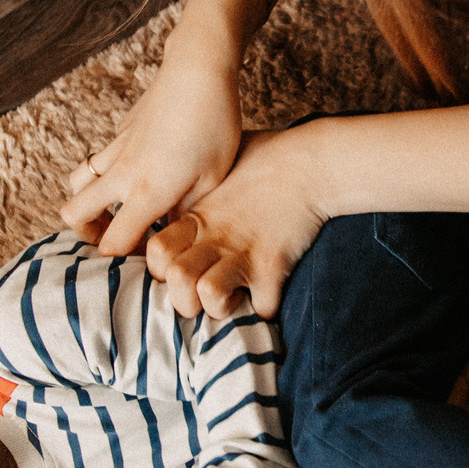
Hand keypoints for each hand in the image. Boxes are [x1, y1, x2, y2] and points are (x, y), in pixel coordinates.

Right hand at [62, 56, 242, 254]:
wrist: (200, 68)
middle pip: (73, 215)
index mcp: (147, 191)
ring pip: (76, 183)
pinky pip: (96, 159)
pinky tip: (135, 173)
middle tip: (117, 236)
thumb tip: (171, 234)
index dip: (122, 259)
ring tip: (116, 208)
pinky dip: (103, 174)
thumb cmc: (215, 125)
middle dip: (87, 234)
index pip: (111, 243)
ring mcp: (116, 149)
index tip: (146, 257)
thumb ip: (187, 212)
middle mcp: (122, 173)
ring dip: (87, 201)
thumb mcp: (213, 179)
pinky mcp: (119, 132)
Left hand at [144, 129, 326, 318]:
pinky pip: (261, 308)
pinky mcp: (274, 266)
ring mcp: (244, 252)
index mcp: (197, 216)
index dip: (162, 269)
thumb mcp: (220, 165)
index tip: (180, 270)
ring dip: (218, 308)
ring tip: (231, 298)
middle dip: (185, 298)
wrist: (312, 163)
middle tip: (202, 295)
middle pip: (176, 280)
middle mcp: (215, 236)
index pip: (156, 252)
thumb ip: (199, 186)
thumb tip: (187, 186)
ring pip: (208, 295)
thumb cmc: (268, 157)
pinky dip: (264, 310)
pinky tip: (267, 296)